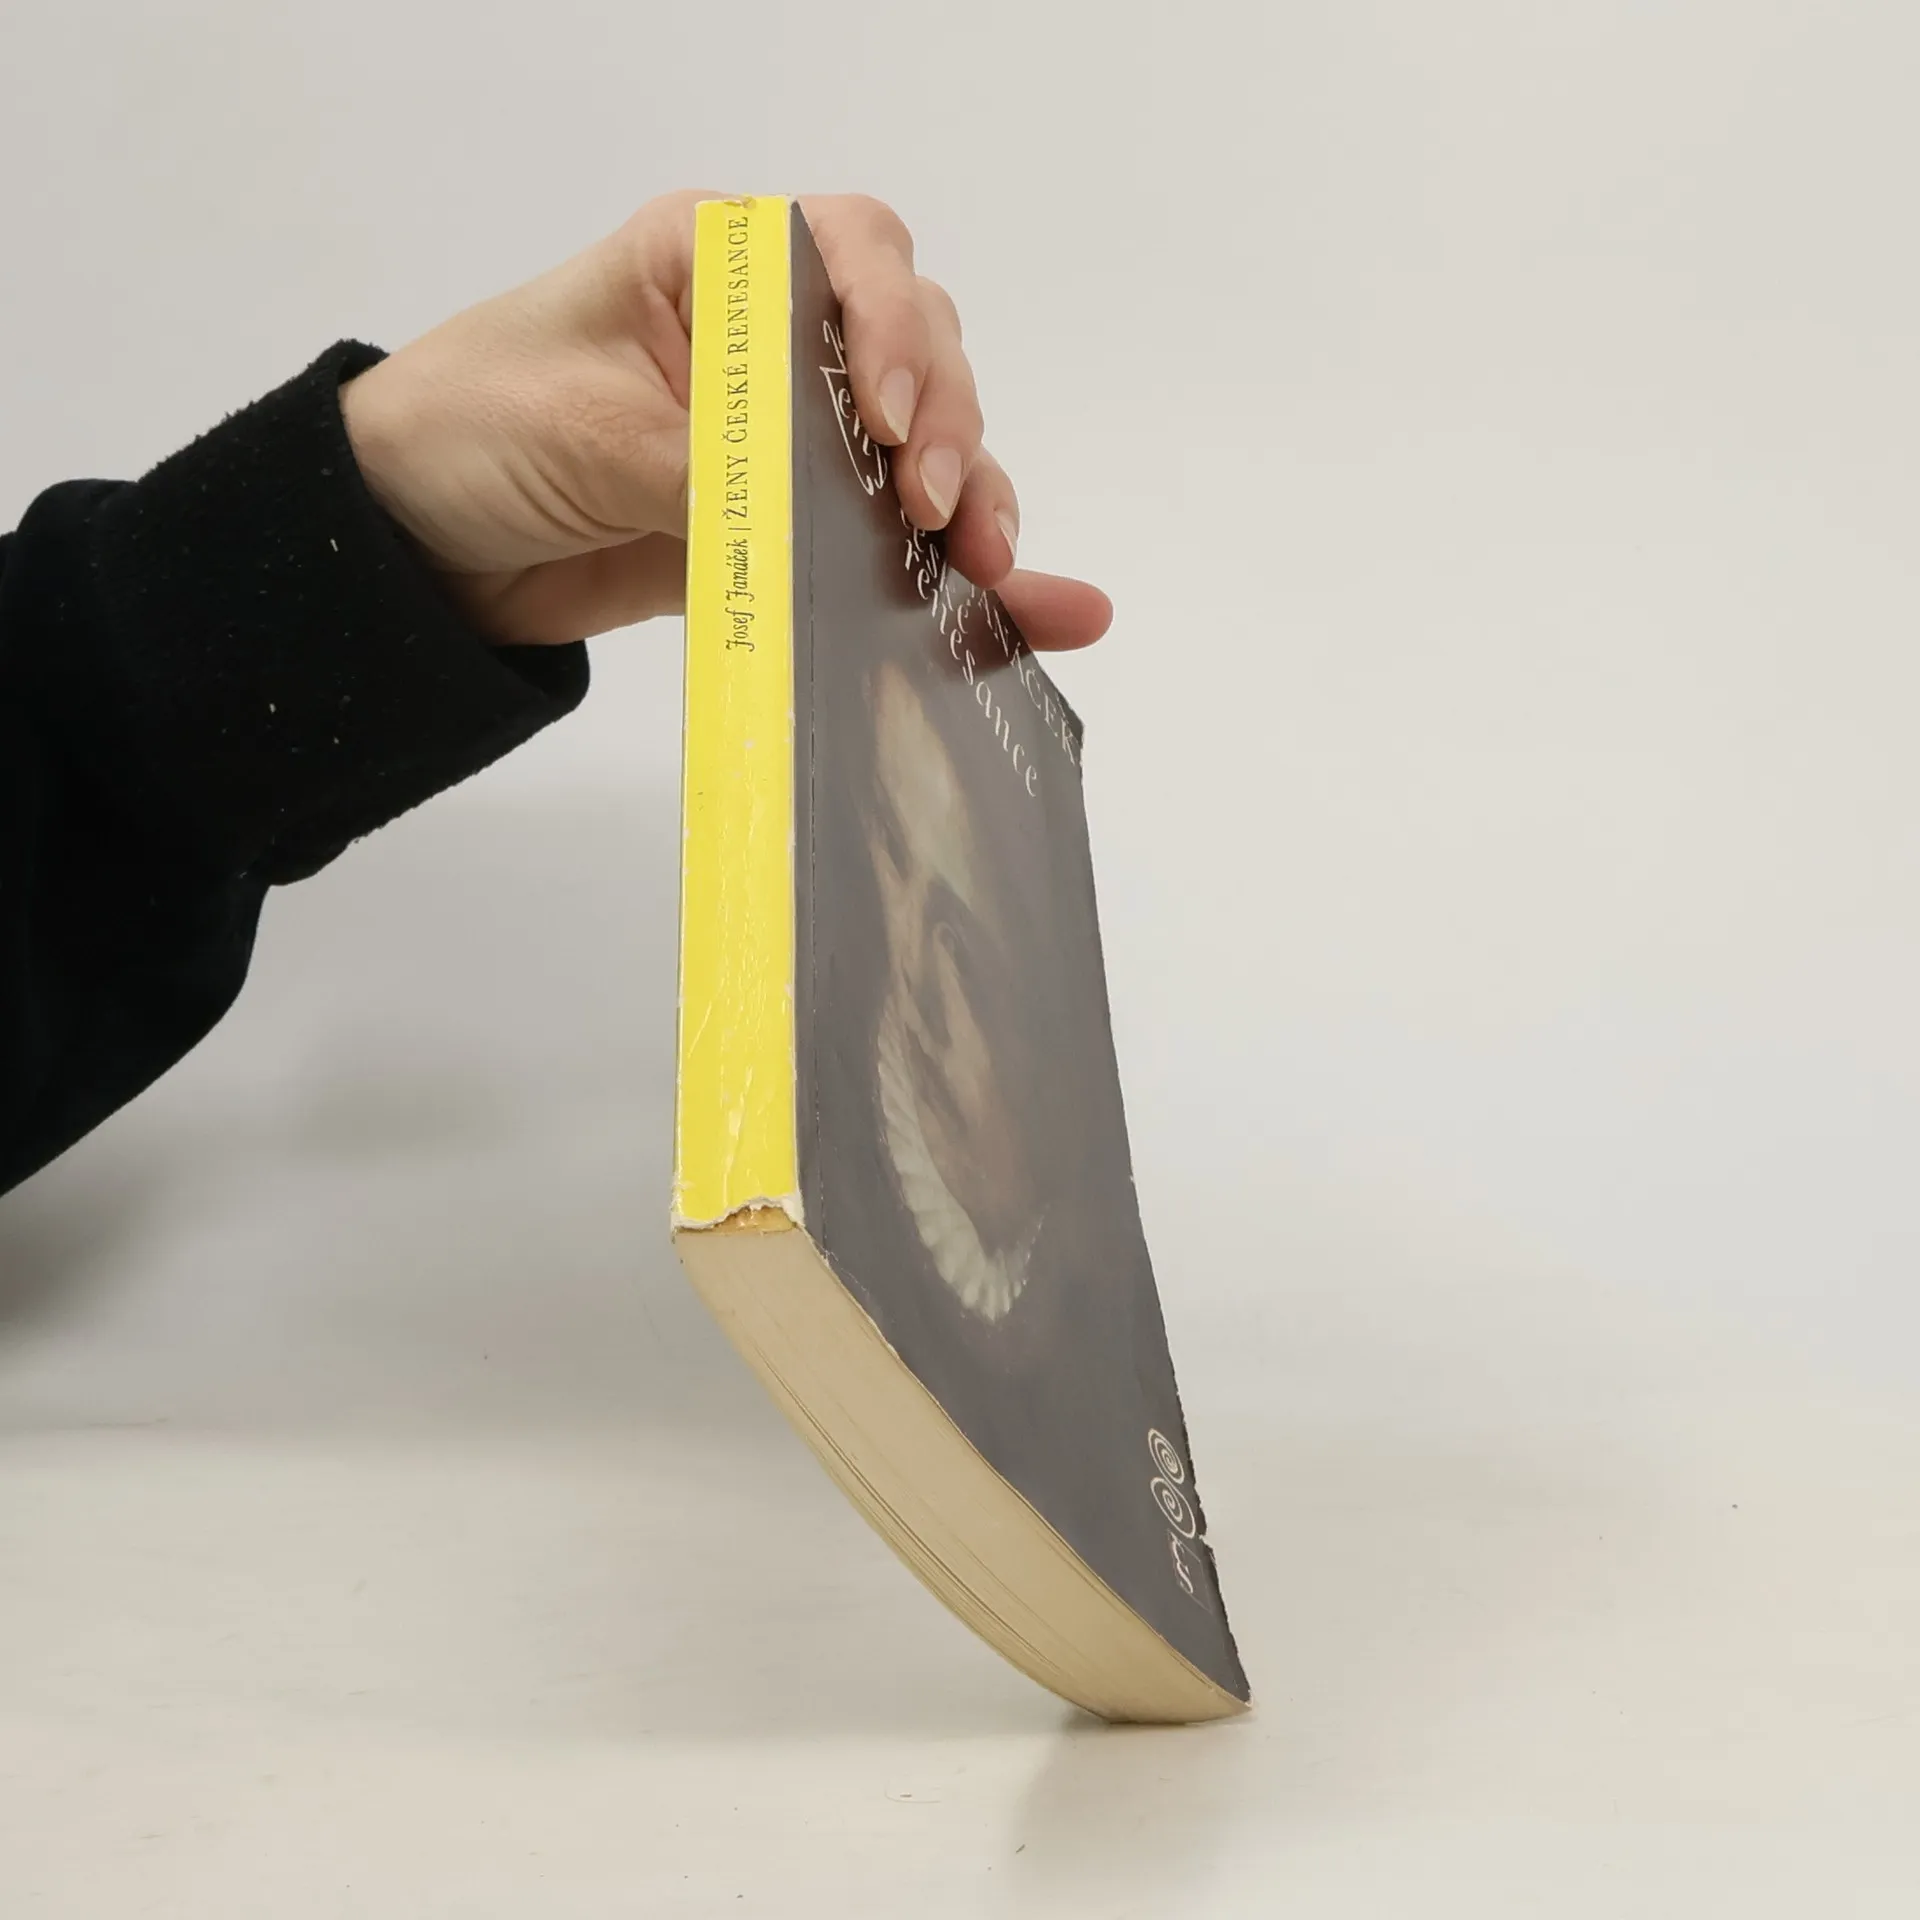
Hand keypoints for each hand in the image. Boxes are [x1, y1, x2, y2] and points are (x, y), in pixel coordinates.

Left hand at [340, 191, 1111, 653]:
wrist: (415, 546)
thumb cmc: (467, 433)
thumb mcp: (588, 433)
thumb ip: (713, 468)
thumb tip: (821, 524)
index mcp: (712, 267)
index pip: (850, 253)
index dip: (890, 327)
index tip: (879, 420)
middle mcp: (767, 340)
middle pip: (912, 349)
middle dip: (943, 422)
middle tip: (928, 509)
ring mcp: (786, 439)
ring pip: (922, 447)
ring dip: (973, 498)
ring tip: (993, 565)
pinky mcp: (788, 528)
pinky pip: (888, 542)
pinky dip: (958, 574)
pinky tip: (1038, 607)